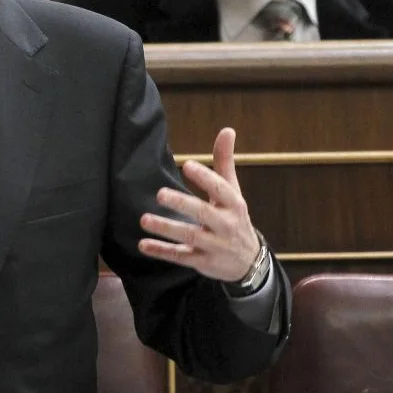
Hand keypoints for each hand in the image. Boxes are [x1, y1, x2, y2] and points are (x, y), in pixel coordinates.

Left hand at [138, 127, 260, 281]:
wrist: (249, 262)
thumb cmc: (235, 218)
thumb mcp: (234, 191)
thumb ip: (224, 162)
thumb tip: (227, 130)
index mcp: (233, 204)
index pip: (221, 189)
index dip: (205, 178)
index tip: (187, 165)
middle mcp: (225, 225)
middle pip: (203, 214)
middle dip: (182, 204)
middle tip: (160, 194)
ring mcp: (214, 246)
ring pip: (189, 237)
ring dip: (166, 228)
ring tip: (144, 219)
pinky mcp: (203, 262)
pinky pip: (181, 257)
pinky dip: (162, 251)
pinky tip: (143, 245)